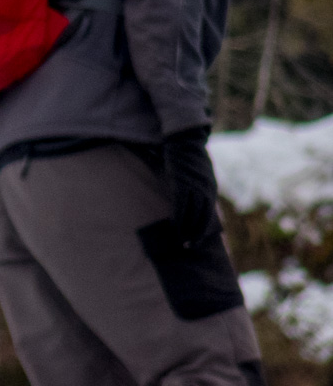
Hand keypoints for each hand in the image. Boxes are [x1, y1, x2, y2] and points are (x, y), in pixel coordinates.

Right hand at [161, 127, 218, 246]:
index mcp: (211, 187)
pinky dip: (178, 218)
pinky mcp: (182, 184)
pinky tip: (174, 227)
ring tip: (181, 241)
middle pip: (203, 217)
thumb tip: (191, 199)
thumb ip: (197, 185)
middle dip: (196, 234)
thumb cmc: (188, 155)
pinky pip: (181, 206)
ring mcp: (195, 187)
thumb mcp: (198, 172)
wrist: (185, 139)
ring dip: (187, 230)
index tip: (197, 240)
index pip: (208, 214)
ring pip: (193, 214)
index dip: (203, 228)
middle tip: (189, 246)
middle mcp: (206, 189)